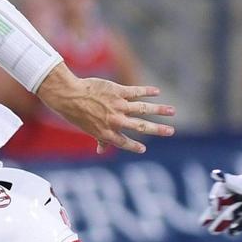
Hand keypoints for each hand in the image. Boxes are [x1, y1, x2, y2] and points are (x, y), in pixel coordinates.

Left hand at [35, 68, 174, 153]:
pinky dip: (147, 91)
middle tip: (171, 131)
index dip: (134, 146)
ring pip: (143, 108)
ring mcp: (118, 106)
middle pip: (141, 126)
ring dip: (159, 110)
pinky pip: (136, 92)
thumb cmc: (77, 113)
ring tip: (172, 111)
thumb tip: (101, 150)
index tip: (144, 148)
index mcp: (107, 132)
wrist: (69, 95)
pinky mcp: (118, 92)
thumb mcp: (88, 129)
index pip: (125, 142)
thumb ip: (100, 139)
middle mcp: (115, 121)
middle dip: (158, 129)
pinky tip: (157, 92)